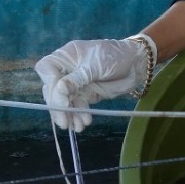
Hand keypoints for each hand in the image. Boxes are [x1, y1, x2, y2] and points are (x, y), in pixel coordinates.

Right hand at [34, 38, 149, 131]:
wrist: (137, 63)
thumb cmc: (115, 56)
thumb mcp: (95, 65)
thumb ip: (77, 78)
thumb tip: (58, 90)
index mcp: (65, 56)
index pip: (47, 70)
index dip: (50, 86)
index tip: (60, 100)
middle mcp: (66, 70)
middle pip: (53, 89)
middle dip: (58, 107)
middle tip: (65, 122)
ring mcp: (75, 84)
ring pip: (64, 101)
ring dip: (69, 115)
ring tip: (77, 127)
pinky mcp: (85, 94)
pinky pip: (77, 106)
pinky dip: (79, 115)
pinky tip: (84, 123)